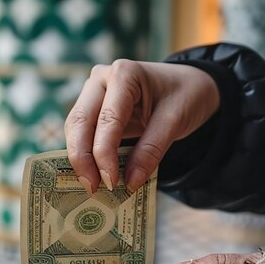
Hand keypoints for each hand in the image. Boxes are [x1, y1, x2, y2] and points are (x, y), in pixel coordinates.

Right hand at [64, 60, 219, 194]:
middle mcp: (102, 80)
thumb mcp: (175, 121)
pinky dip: (87, 155)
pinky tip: (93, 175)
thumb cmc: (184, 96)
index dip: (104, 153)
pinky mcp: (95, 109)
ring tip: (93, 186)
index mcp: (123, 74)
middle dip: (82, 158)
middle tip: (92, 189)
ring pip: (76, 128)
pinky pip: (84, 133)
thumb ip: (151, 150)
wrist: (188, 85)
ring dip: (81, 159)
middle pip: (80, 121)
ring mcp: (94, 93)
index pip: (107, 119)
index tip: (111, 182)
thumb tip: (130, 183)